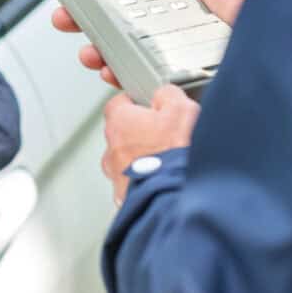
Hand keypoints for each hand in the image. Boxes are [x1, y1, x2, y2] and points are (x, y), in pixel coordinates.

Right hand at [52, 0, 252, 87]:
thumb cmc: (261, 18)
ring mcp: (167, 56)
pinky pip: (134, 79)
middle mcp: (168, 29)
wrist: (282, 60)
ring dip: (94, 47)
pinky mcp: (170, 83)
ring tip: (87, 46)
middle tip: (65, 13)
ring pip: (118, 51)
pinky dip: (116, 74)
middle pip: (115, 21)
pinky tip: (111, 68)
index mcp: (177, 0)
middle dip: (84, 17)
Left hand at [102, 84, 198, 203]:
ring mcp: (115, 174)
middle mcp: (111, 148)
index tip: (155, 109)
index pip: (120, 103)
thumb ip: (168, 94)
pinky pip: (133, 183)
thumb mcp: (180, 109)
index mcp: (119, 121)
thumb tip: (164, 94)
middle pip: (124, 133)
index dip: (140, 104)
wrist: (176, 198)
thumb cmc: (176, 155)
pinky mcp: (124, 197)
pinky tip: (165, 181)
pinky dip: (146, 181)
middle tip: (168, 138)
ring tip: (168, 163)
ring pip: (127, 159)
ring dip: (144, 159)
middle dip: (144, 133)